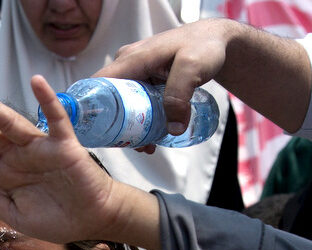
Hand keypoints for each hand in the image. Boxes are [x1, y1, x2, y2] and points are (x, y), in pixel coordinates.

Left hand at [0, 78, 153, 248]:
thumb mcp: (19, 218)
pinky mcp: (65, 145)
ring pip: (12, 123)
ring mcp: (41, 147)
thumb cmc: (58, 219)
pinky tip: (37, 82)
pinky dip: (48, 100)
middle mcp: (20, 154)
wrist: (94, 220)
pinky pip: (57, 119)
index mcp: (7, 171)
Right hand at [96, 18, 241, 133]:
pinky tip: (156, 135)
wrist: (217, 41)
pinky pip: (139, 103)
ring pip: (127, 105)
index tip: (99, 133)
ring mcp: (138, 73)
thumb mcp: (192, 67)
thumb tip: (172, 129)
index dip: (93, 108)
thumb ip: (179, 95)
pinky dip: (145, 120)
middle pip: (112, 100)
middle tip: (136, 146)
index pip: (99, 84)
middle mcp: (130, 65)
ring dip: (134, 127)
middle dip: (120, 126)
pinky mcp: (148, 81)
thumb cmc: (204, 45)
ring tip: (148, 146)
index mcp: (131, 59)